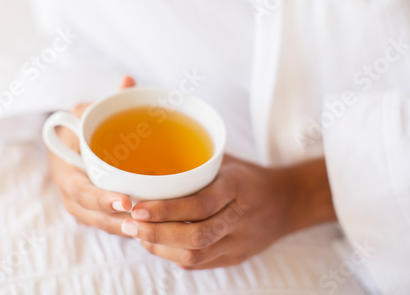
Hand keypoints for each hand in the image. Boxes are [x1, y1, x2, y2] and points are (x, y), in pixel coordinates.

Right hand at [48, 76, 136, 235]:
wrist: (66, 144)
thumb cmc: (79, 127)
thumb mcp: (88, 111)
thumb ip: (107, 102)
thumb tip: (128, 81)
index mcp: (65, 167)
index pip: (81, 188)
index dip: (101, 198)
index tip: (125, 201)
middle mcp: (69, 190)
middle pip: (91, 213)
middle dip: (115, 221)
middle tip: (140, 223)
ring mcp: (79, 204)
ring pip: (99, 223)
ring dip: (121, 230)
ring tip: (146, 233)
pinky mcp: (91, 211)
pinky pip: (105, 223)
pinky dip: (122, 228)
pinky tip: (146, 231)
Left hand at [122, 155, 336, 268]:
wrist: (287, 203)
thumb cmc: (246, 177)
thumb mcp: (226, 161)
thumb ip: (195, 161)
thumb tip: (150, 154)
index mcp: (237, 187)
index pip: (200, 204)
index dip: (166, 210)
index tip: (137, 207)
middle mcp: (240, 218)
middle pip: (196, 236)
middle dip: (157, 233)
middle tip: (130, 225)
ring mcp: (239, 242)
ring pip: (196, 255)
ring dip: (161, 247)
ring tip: (137, 235)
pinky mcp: (236, 257)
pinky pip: (200, 263)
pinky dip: (173, 255)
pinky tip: (157, 244)